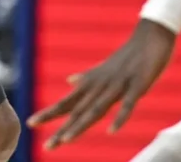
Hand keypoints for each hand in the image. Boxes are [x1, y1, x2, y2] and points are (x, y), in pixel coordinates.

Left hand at [27, 19, 175, 148]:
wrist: (150, 35)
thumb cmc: (128, 55)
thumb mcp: (104, 69)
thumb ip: (87, 79)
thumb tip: (69, 81)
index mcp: (93, 83)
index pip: (67, 102)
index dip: (49, 113)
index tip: (30, 123)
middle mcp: (101, 85)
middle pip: (79, 110)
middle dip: (62, 128)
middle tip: (46, 145)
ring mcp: (119, 84)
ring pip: (98, 108)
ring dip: (82, 124)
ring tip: (67, 140)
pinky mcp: (138, 84)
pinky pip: (128, 103)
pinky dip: (120, 117)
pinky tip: (112, 131)